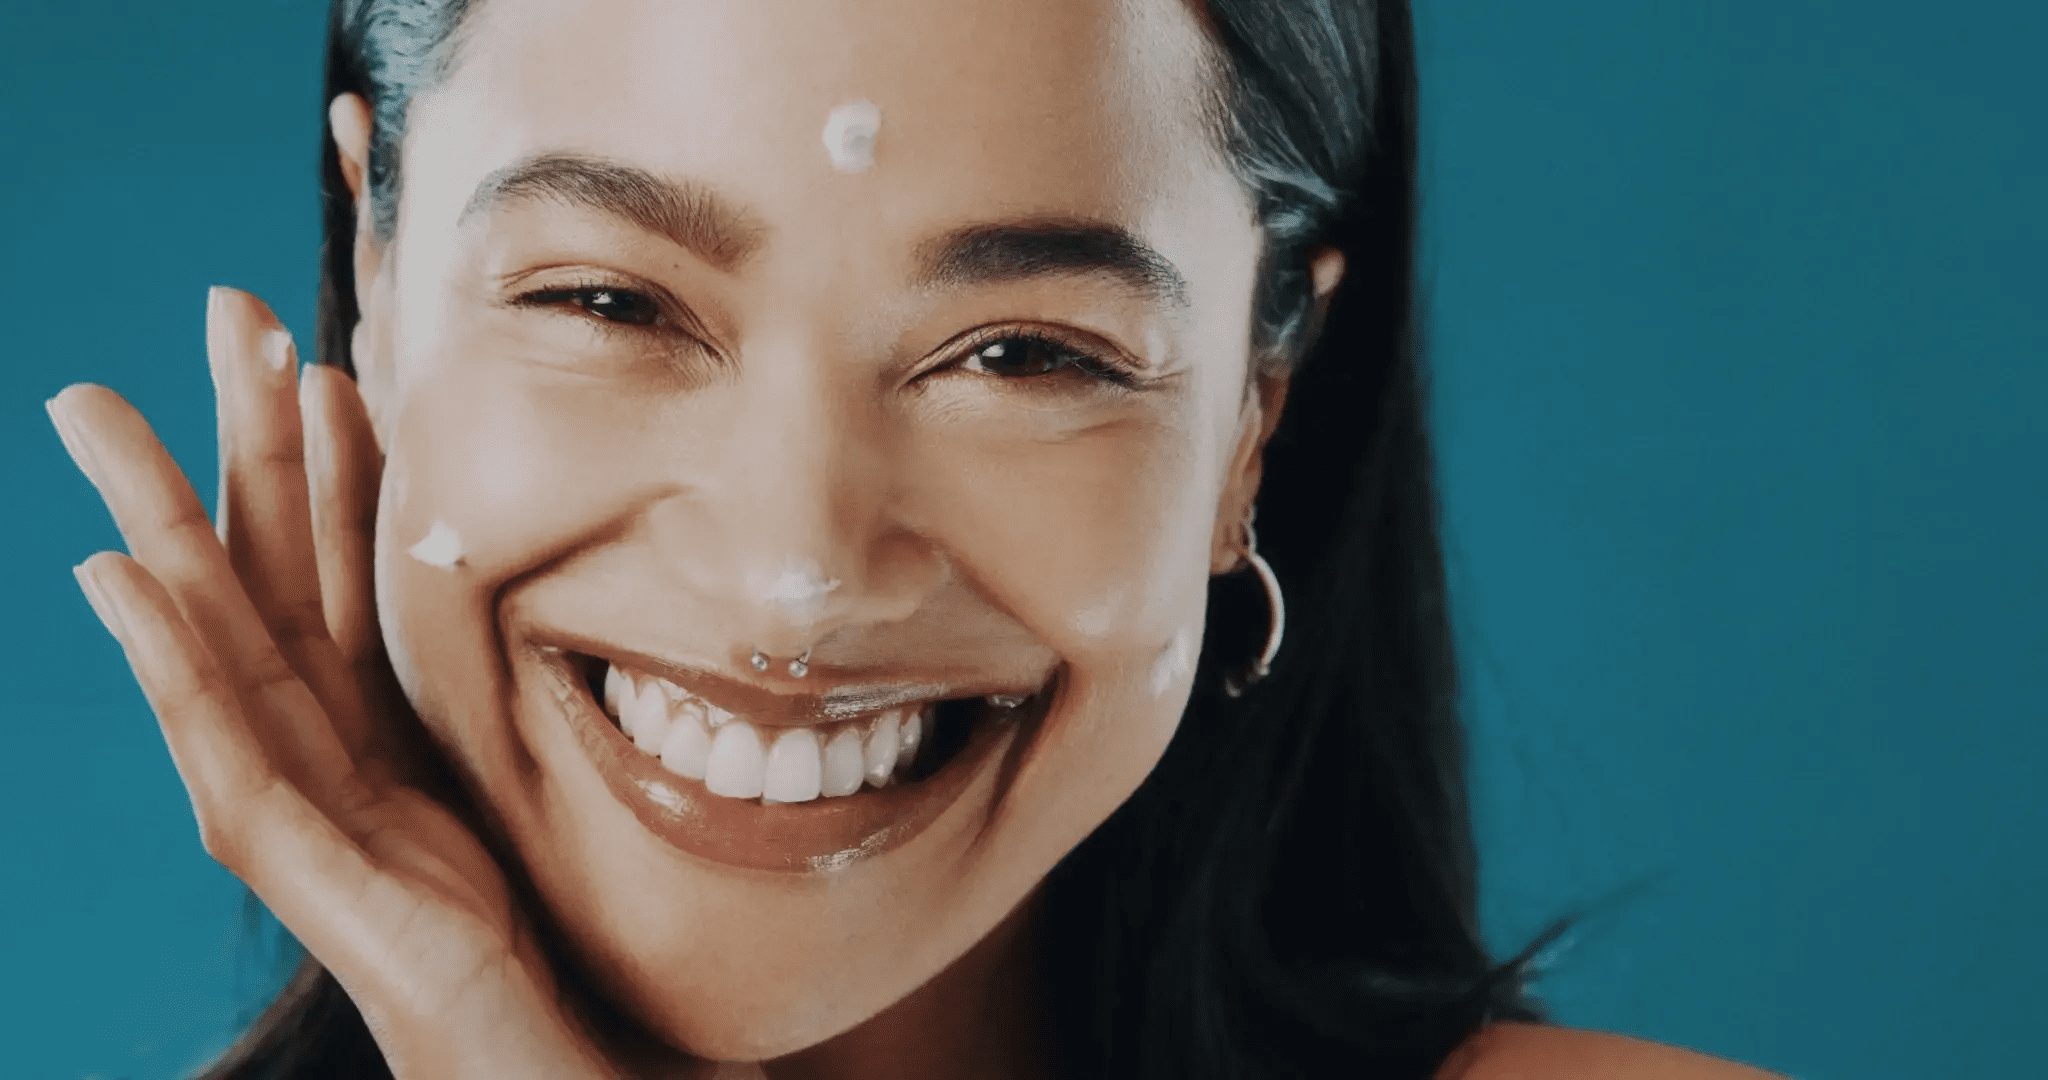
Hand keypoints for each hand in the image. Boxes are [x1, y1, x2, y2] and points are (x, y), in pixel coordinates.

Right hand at [49, 287, 616, 1078]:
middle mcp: (320, 743)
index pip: (340, 562)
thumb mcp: (526, 770)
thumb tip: (554, 574)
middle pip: (262, 567)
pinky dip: (162, 656)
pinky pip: (220, 740)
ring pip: (212, 632)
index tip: (327, 343)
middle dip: (235, 438)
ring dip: (161, 516)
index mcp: (380, 715)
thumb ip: (510, 683)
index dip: (328, 454)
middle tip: (212, 308)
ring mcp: (293, 799)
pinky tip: (115, 577)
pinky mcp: (293, 859)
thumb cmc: (542, 920)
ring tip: (104, 416)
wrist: (548, 1045)